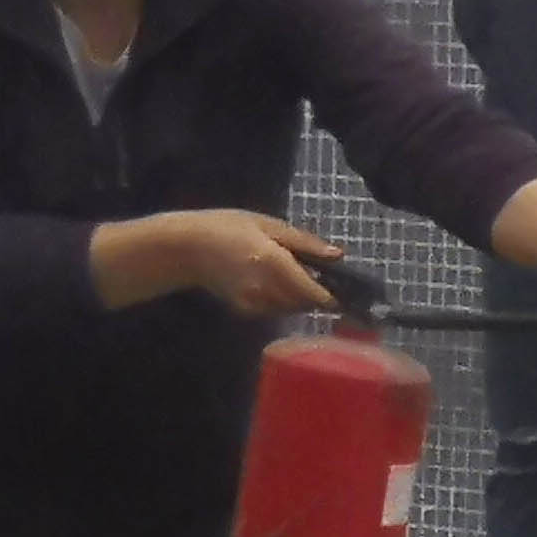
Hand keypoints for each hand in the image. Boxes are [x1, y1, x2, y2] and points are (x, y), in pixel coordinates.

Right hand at [177, 210, 341, 314]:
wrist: (187, 248)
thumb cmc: (229, 227)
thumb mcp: (269, 225)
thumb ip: (305, 243)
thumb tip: (339, 255)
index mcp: (275, 264)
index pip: (315, 294)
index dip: (335, 297)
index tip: (349, 291)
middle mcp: (267, 290)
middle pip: (306, 304)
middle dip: (319, 294)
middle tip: (324, 277)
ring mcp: (255, 304)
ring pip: (293, 309)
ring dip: (302, 298)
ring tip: (297, 275)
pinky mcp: (246, 311)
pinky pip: (276, 310)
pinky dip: (283, 300)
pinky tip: (274, 283)